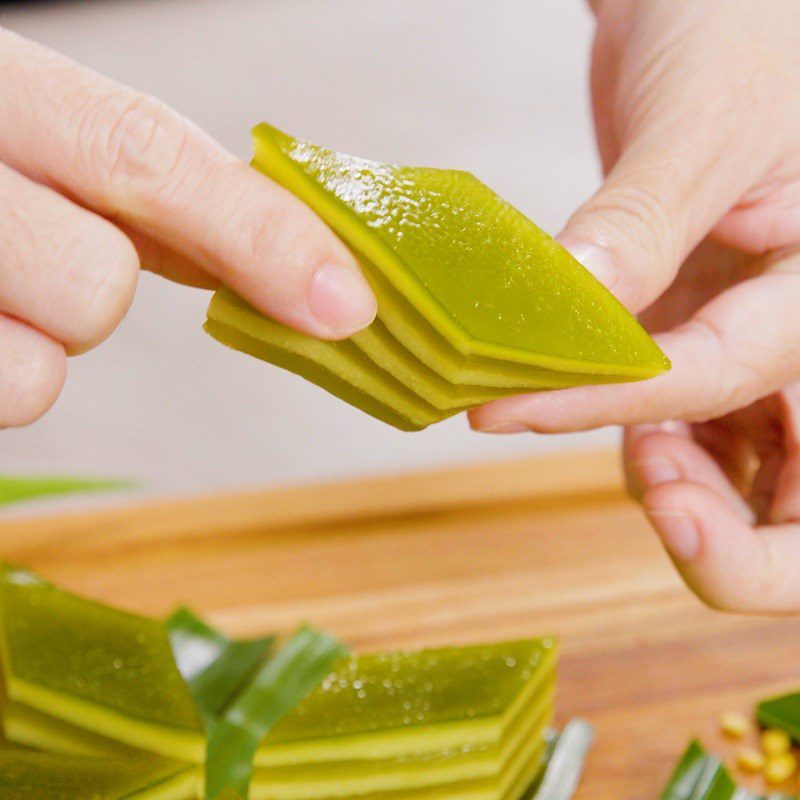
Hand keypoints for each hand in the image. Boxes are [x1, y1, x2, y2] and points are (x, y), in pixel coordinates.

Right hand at [0, 27, 375, 426]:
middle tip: (42, 257)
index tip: (345, 304)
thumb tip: (289, 263)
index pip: (149, 154)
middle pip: (97, 281)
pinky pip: (2, 400)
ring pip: (42, 364)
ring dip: (39, 345)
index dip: (259, 235)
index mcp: (2, 88)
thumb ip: (163, 197)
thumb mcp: (49, 145)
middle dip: (95, 293)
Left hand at [469, 1, 799, 611]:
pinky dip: (632, 433)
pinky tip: (578, 407)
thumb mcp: (704, 122)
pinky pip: (680, 419)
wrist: (720, 10)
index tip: (509, 408)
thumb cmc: (742, 27)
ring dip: (671, 490)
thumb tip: (577, 306)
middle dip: (731, 536)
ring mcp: (756, 338)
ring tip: (608, 448)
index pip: (726, 373)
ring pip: (736, 470)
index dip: (615, 402)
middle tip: (651, 498)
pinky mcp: (705, 333)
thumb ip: (642, 223)